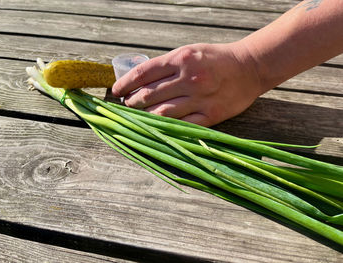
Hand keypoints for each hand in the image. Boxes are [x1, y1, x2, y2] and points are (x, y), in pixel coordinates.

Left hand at [112, 42, 263, 126]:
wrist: (250, 67)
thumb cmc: (217, 58)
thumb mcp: (190, 52)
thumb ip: (167, 65)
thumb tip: (141, 79)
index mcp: (182, 59)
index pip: (144, 73)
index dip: (126, 83)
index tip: (116, 90)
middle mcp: (189, 79)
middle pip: (150, 95)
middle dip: (132, 102)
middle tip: (126, 105)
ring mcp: (200, 99)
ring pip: (162, 113)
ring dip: (144, 116)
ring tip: (137, 116)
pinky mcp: (210, 115)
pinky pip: (182, 125)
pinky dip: (166, 128)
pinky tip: (156, 128)